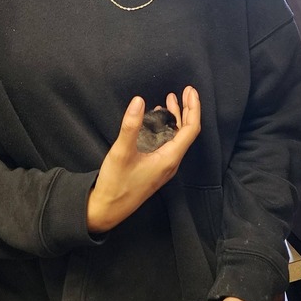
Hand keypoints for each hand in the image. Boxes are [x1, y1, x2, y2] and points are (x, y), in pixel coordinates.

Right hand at [86, 86, 200, 232]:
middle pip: (187, 132)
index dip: (193, 108)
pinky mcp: (156, 168)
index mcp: (169, 158)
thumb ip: (131, 126)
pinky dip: (167, 128)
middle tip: (185, 90)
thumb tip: (138, 100)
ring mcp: (164, 166)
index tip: (190, 91)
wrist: (107, 210)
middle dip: (187, 110)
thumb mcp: (121, 152)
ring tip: (170, 100)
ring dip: (177, 118)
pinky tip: (156, 120)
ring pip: (178, 138)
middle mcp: (171, 162)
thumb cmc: (116, 183)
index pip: (190, 129)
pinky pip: (169, 144)